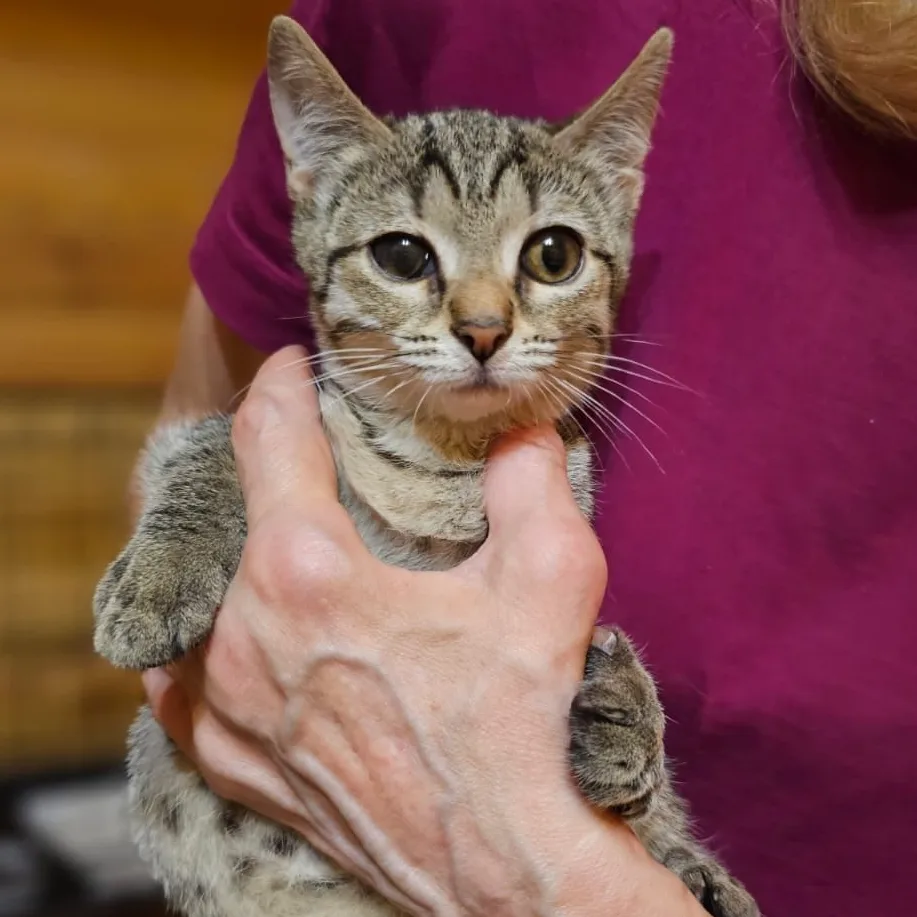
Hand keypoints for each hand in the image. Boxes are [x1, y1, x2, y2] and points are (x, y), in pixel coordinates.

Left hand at [143, 346, 703, 916]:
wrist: (506, 863)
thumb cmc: (527, 722)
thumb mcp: (551, 578)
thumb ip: (533, 482)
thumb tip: (524, 436)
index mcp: (309, 573)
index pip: (269, 440)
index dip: (280, 387)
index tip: (291, 367)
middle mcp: (246, 634)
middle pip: (221, 510)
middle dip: (256, 465)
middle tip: (294, 449)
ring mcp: (229, 706)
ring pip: (191, 594)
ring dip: (226, 550)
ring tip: (268, 533)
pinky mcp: (234, 762)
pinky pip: (181, 685)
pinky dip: (200, 644)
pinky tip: (230, 635)